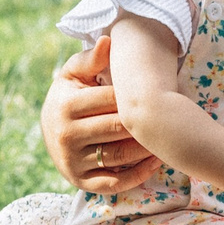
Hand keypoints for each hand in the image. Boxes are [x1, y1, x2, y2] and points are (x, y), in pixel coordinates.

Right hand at [43, 38, 159, 192]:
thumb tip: (107, 41)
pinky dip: (139, 174)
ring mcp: (72, 161)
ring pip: (120, 156)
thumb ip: (91, 59)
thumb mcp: (73, 74)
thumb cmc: (70, 95)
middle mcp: (66, 135)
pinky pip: (114, 183)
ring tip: (168, 136)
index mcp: (66, 105)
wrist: (50, 130)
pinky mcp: (80, 182)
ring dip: (148, 148)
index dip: (137, 96)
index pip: (111, 100)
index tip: (160, 92)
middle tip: (173, 115)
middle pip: (119, 128)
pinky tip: (156, 160)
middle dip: (146, 122)